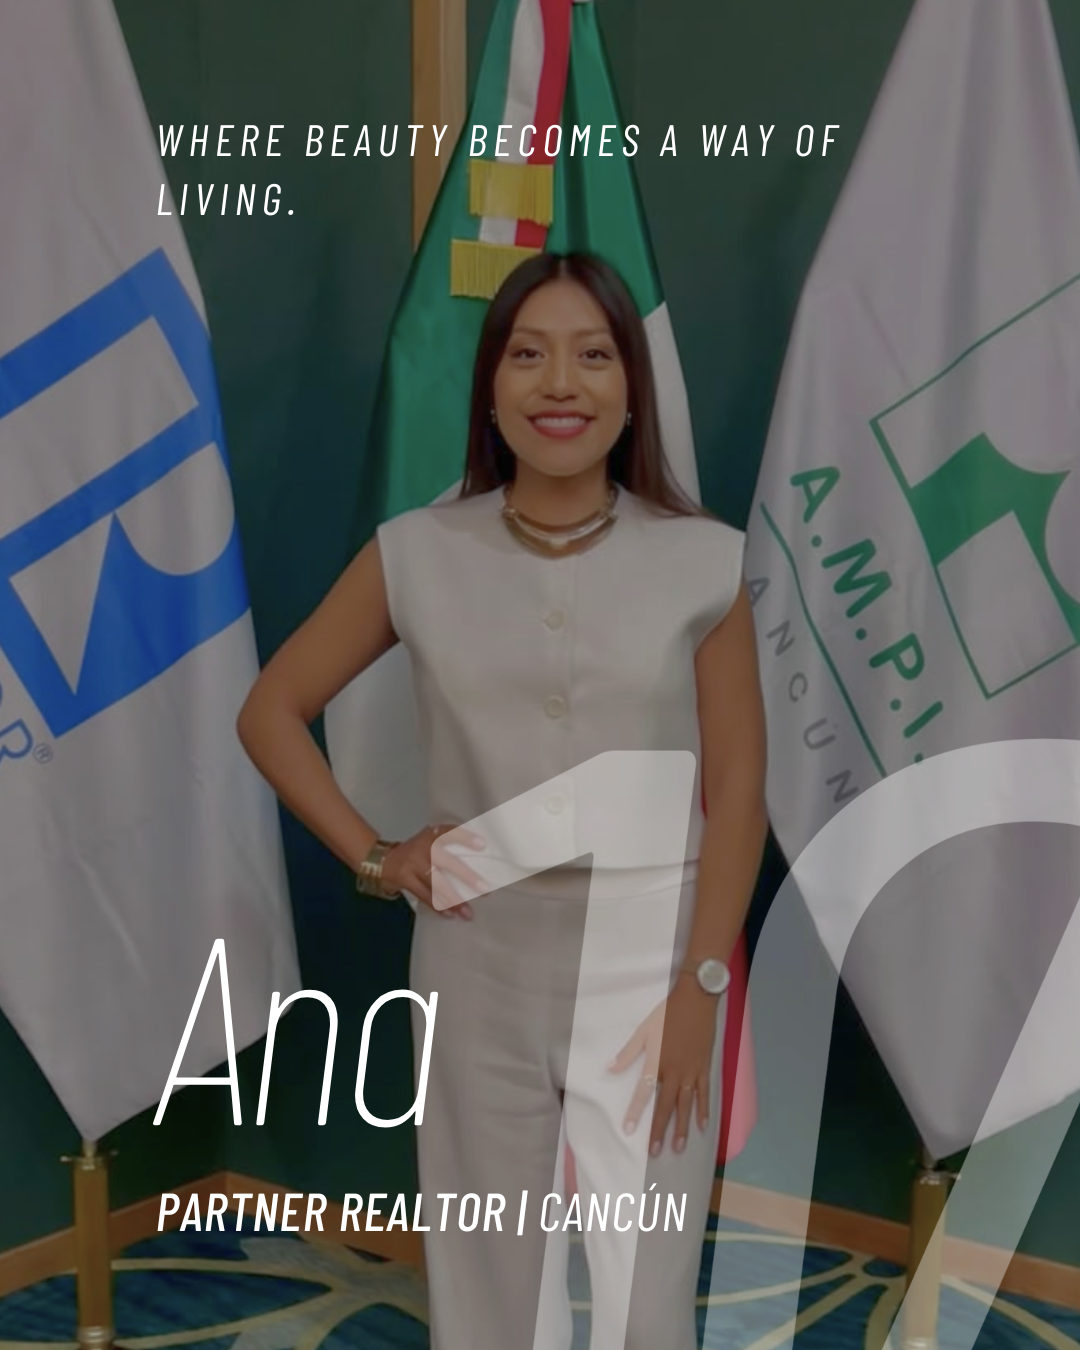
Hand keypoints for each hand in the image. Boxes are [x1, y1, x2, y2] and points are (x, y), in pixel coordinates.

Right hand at [381, 823, 486, 919]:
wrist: (381, 860)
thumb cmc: (414, 852)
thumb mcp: (427, 841)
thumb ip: (446, 848)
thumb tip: (478, 863)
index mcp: (432, 836)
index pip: (450, 832)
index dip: (465, 838)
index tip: (482, 845)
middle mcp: (424, 847)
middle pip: (448, 863)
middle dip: (467, 877)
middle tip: (485, 889)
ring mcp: (413, 864)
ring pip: (437, 884)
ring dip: (454, 900)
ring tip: (468, 913)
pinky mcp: (405, 879)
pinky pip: (425, 895)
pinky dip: (438, 906)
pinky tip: (451, 915)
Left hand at [608, 979, 717, 1155]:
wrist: (696, 1001)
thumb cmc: (667, 1014)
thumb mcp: (644, 1030)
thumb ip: (628, 1052)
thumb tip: (609, 1068)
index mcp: (657, 1062)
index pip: (644, 1092)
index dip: (636, 1112)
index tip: (629, 1131)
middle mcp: (675, 1072)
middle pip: (666, 1105)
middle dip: (660, 1130)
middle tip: (656, 1152)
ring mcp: (692, 1072)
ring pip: (686, 1105)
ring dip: (682, 1127)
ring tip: (678, 1148)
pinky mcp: (705, 1068)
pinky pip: (704, 1094)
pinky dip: (703, 1110)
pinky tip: (702, 1126)